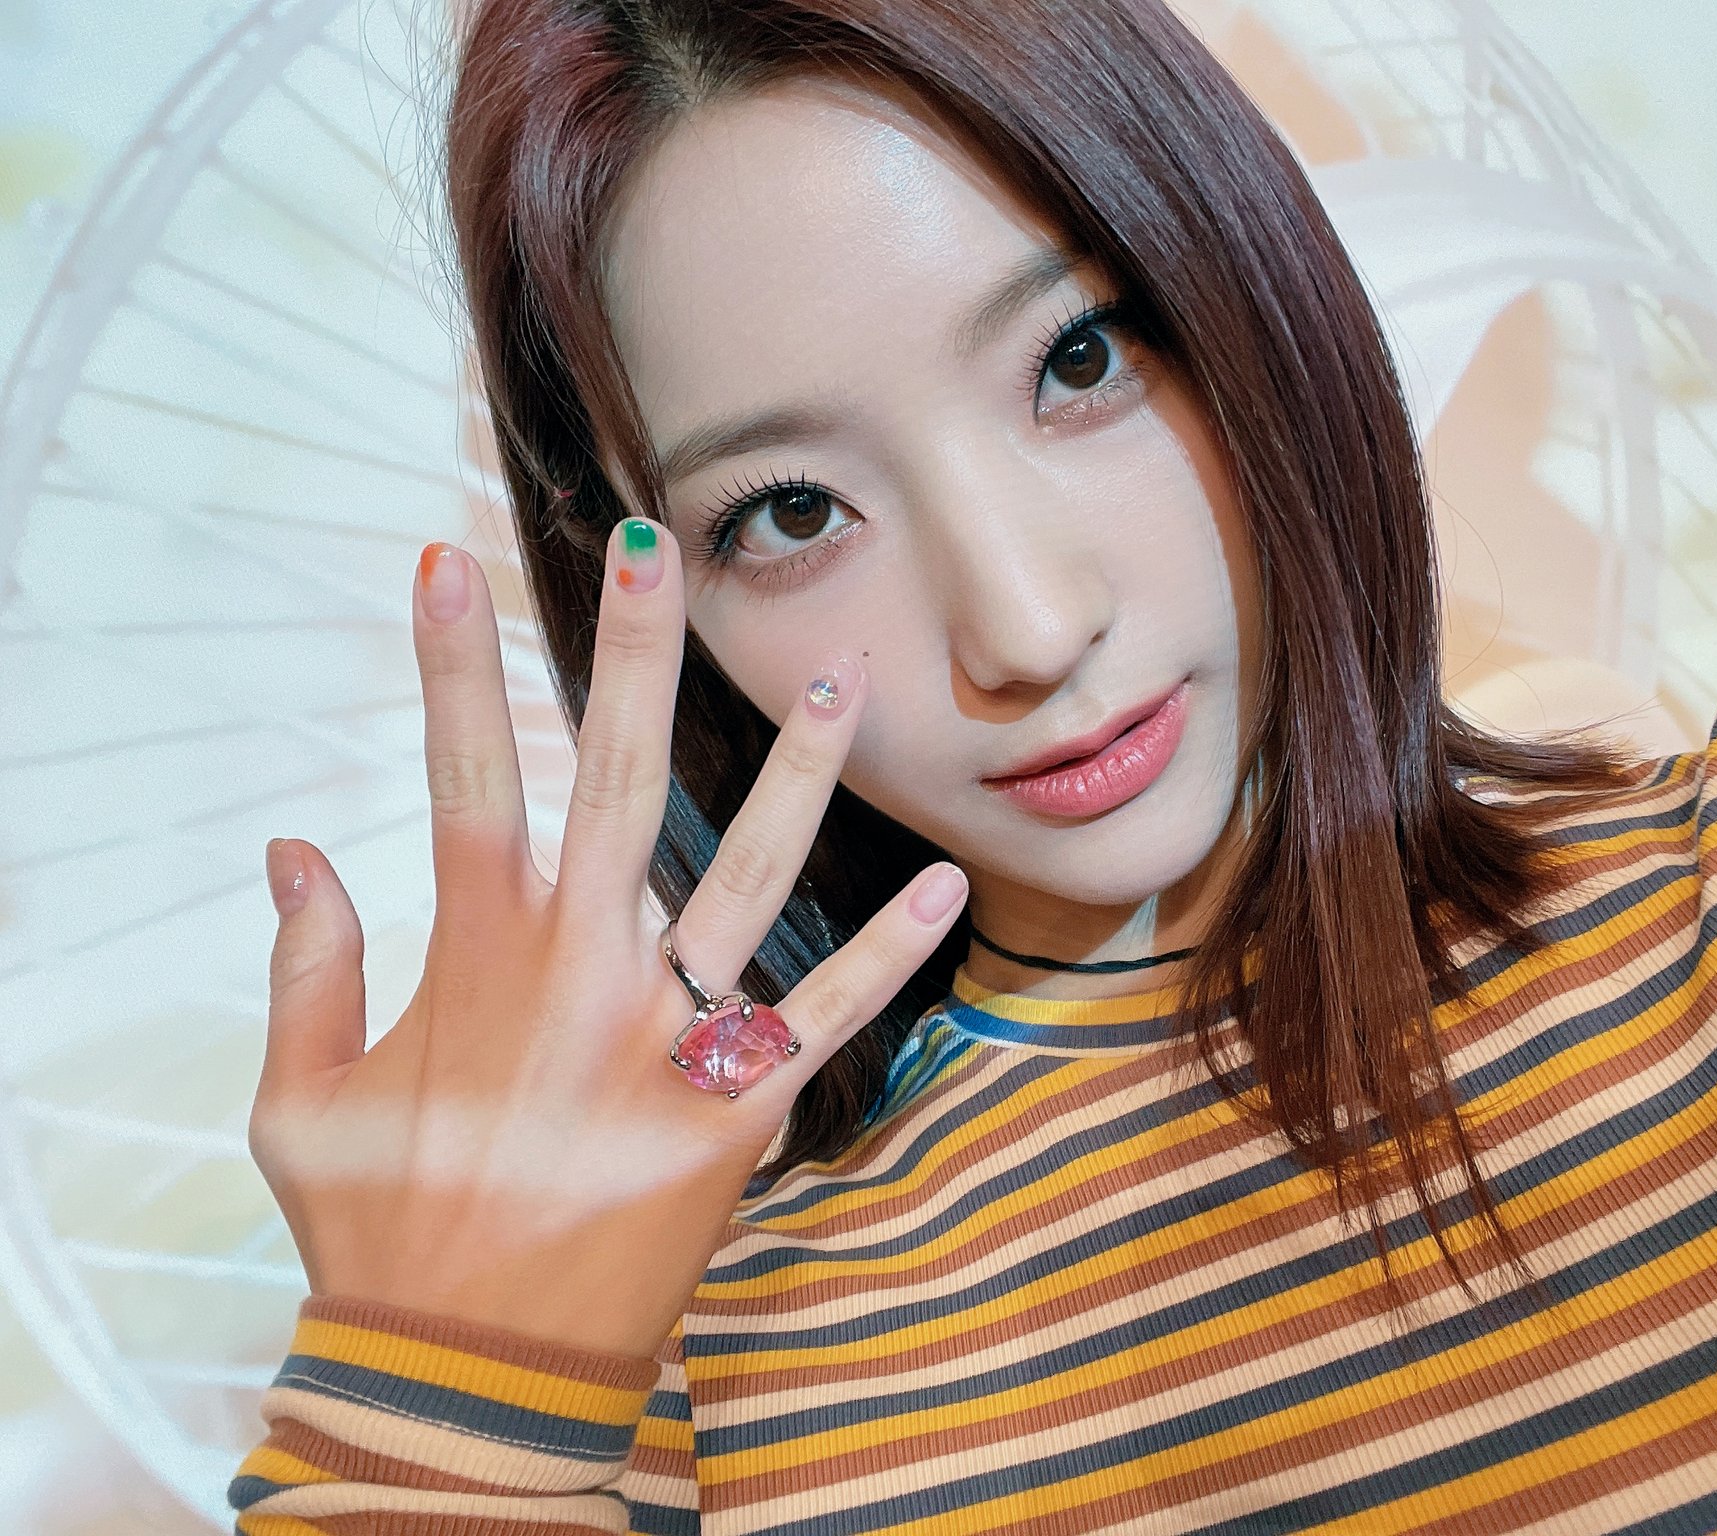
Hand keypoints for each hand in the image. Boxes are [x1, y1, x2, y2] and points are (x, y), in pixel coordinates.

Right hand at [248, 518, 966, 1358]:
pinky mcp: (739, 1108)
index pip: (458, 777)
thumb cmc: (384, 1232)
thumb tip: (293, 849)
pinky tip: (945, 885)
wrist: (471, 1374)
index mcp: (475, 960)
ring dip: (797, 771)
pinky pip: (826, 1013)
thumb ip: (306, 969)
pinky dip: (888, 950)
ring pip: (744, 874)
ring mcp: (670, 1039)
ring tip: (847, 676)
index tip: (446, 559)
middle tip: (655, 546)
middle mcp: (581, 975)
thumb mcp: (302, 1103)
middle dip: (629, 655)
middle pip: (609, 782)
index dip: (448, 665)